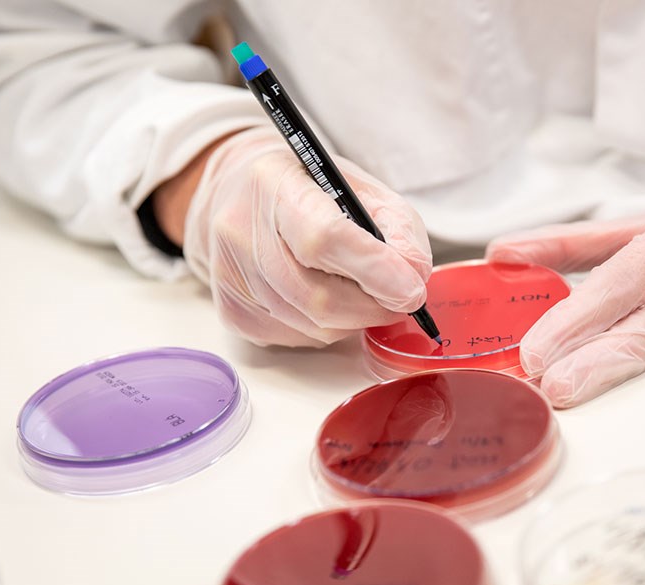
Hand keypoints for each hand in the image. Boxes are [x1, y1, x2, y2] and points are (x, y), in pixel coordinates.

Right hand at [180, 126, 431, 346]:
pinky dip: (329, 327)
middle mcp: (240, 231)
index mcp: (274, 185)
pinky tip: (327, 297)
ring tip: (360, 290)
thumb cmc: (311, 191)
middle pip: (320, 297)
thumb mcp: (364, 189)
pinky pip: (300, 338)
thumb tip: (413, 279)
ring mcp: (231, 278)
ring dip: (354, 319)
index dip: (374, 271)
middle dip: (374, 307)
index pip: (324, 239)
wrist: (243, 197)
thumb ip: (398, 228)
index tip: (412, 291)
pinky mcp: (233, 313)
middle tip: (400, 298)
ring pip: (314, 326)